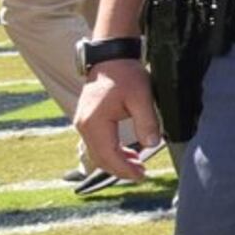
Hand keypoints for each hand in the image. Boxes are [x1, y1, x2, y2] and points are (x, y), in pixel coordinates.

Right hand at [72, 62, 161, 181]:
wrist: (111, 58)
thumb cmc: (126, 75)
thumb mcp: (142, 97)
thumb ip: (147, 121)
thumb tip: (152, 144)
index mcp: (95, 123)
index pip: (108, 155)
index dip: (125, 169)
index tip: (141, 176)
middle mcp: (84, 126)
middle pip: (100, 158)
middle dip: (120, 169)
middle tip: (141, 174)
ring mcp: (83, 123)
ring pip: (97, 152)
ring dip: (115, 161)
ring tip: (137, 165)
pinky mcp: (87, 120)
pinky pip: (97, 143)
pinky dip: (111, 152)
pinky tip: (128, 153)